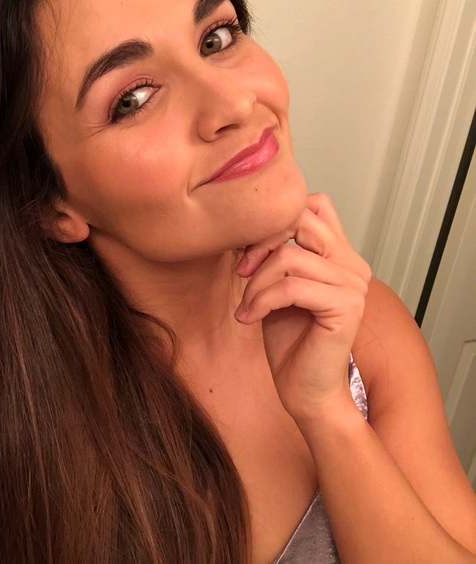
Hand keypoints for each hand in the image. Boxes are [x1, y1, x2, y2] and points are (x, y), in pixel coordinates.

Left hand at [234, 193, 371, 422]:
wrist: (305, 390)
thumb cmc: (290, 340)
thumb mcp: (276, 286)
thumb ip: (275, 254)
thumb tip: (249, 227)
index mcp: (340, 255)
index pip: (313, 205)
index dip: (274, 223)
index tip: (248, 255)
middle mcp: (352, 264)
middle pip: (302, 220)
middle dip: (261, 245)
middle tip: (242, 274)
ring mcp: (353, 284)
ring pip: (289, 257)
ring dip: (256, 284)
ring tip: (247, 307)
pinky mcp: (347, 306)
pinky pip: (292, 287)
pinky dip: (262, 300)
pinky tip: (249, 317)